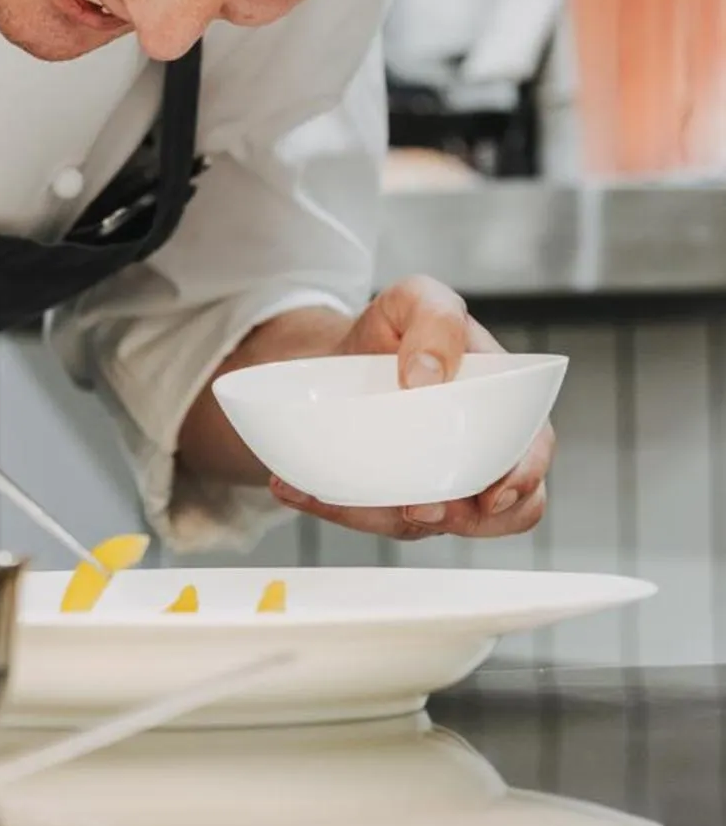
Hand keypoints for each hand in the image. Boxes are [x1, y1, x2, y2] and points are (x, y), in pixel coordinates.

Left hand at [268, 276, 553, 541]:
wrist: (333, 357)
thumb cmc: (390, 331)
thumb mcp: (414, 300)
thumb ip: (435, 317)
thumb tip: (426, 374)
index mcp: (501, 409)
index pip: (531, 457)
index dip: (522, 484)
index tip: (492, 496)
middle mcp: (475, 455)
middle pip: (488, 514)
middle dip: (456, 519)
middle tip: (415, 508)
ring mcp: (431, 483)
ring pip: (420, 525)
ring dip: (378, 517)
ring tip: (334, 491)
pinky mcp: (385, 501)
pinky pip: (366, 519)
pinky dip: (331, 506)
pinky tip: (294, 486)